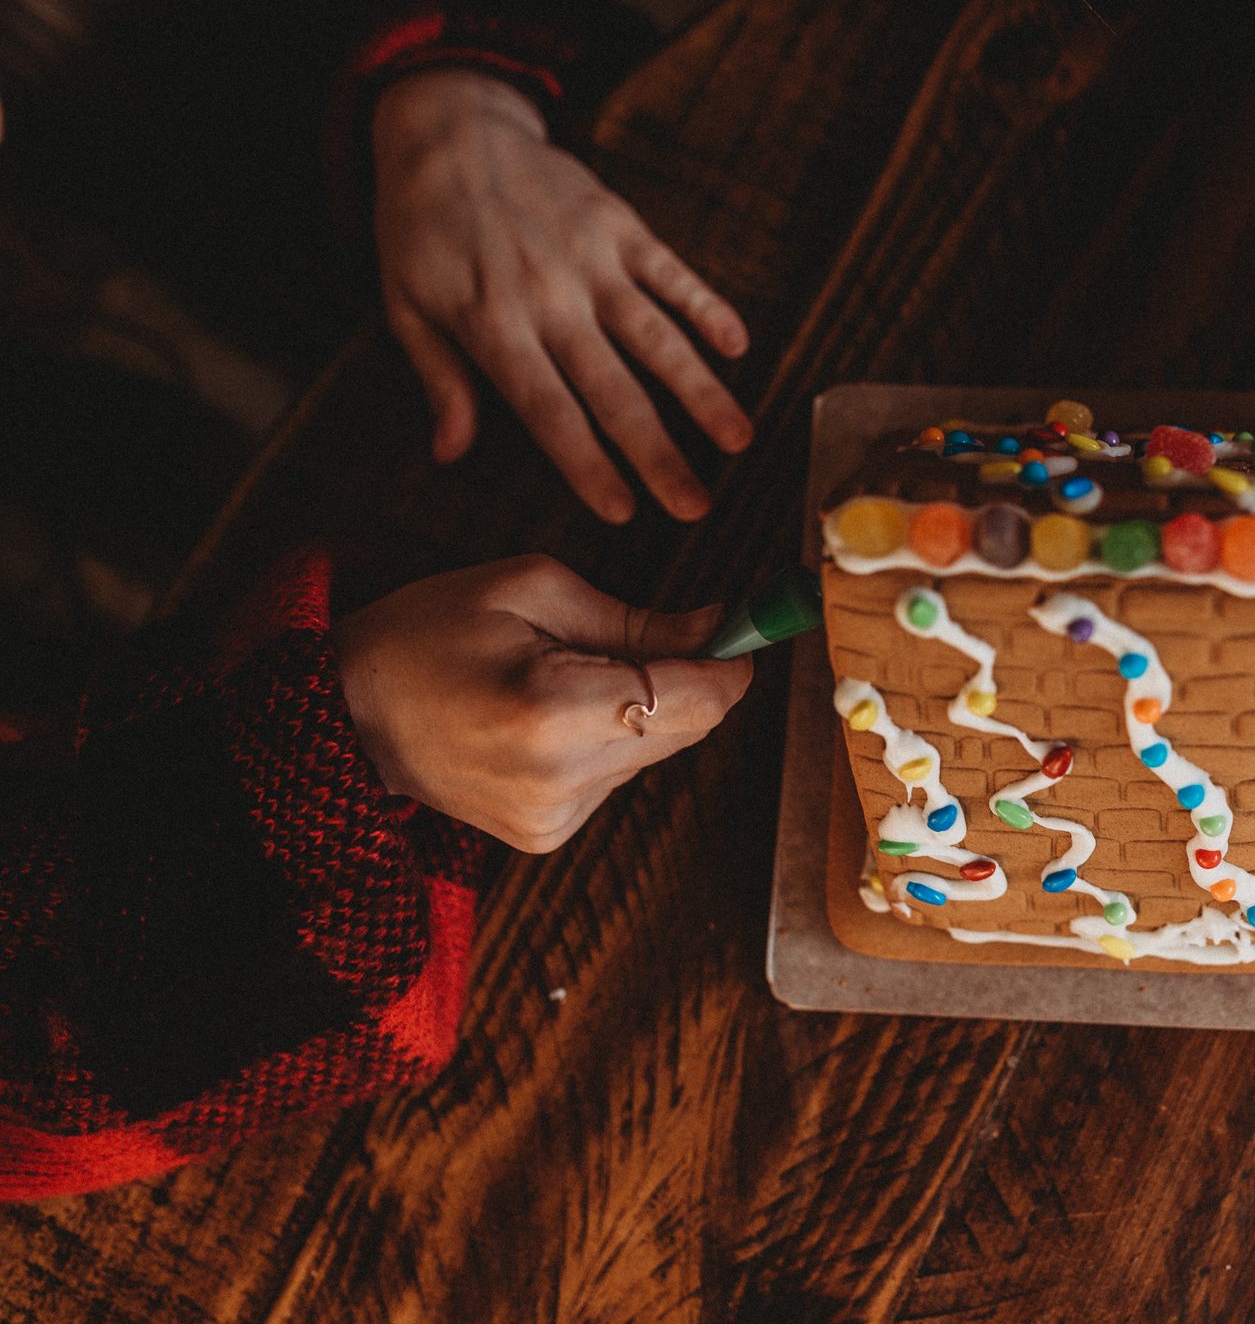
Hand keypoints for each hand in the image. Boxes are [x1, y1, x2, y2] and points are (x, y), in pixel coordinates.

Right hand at [334, 555, 751, 851]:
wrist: (342, 713)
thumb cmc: (426, 633)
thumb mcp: (529, 591)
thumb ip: (636, 618)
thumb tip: (721, 628)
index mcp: (555, 713)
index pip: (699, 700)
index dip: (732, 660)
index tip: (741, 625)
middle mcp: (562, 781)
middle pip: (688, 728)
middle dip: (688, 676)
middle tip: (657, 630)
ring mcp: (555, 818)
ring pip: (657, 750)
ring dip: (644, 707)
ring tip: (569, 673)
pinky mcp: (547, 835)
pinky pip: (617, 774)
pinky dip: (607, 738)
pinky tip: (549, 714)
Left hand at [371, 69, 752, 524]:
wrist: (447, 128)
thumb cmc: (421, 228)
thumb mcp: (406, 306)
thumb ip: (439, 379)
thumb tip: (449, 454)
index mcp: (493, 324)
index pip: (549, 411)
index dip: (587, 464)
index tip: (623, 512)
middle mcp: (550, 297)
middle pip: (613, 390)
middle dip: (658, 453)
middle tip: (696, 506)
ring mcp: (592, 259)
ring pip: (657, 338)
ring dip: (701, 393)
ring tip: (737, 440)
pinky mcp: (620, 225)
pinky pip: (672, 273)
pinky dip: (707, 307)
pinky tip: (739, 346)